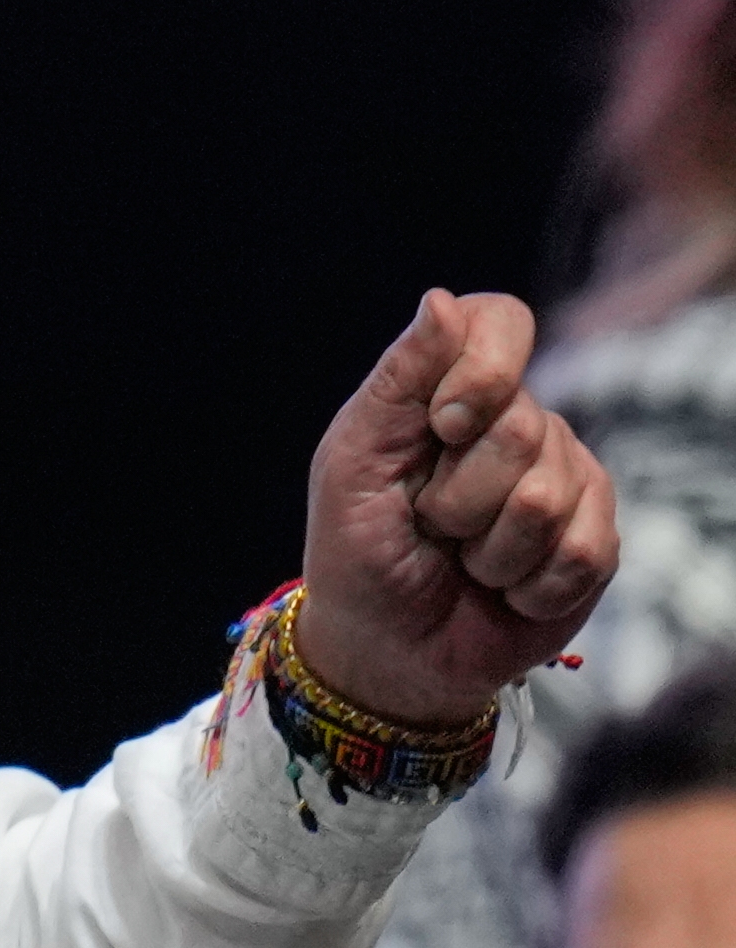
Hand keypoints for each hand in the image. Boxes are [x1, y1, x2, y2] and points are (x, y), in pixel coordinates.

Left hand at [298, 289, 616, 726]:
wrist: (386, 647)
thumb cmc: (357, 548)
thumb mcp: (353, 461)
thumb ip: (400, 380)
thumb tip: (441, 299)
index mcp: (454, 390)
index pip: (501, 322)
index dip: (483, 370)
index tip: (442, 424)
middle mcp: (520, 424)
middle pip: (523, 426)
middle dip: (458, 492)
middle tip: (429, 522)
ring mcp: (567, 481)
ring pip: (548, 496)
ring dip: (485, 547)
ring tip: (461, 559)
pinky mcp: (595, 543)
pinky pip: (583, 550)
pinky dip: (525, 585)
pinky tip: (502, 590)